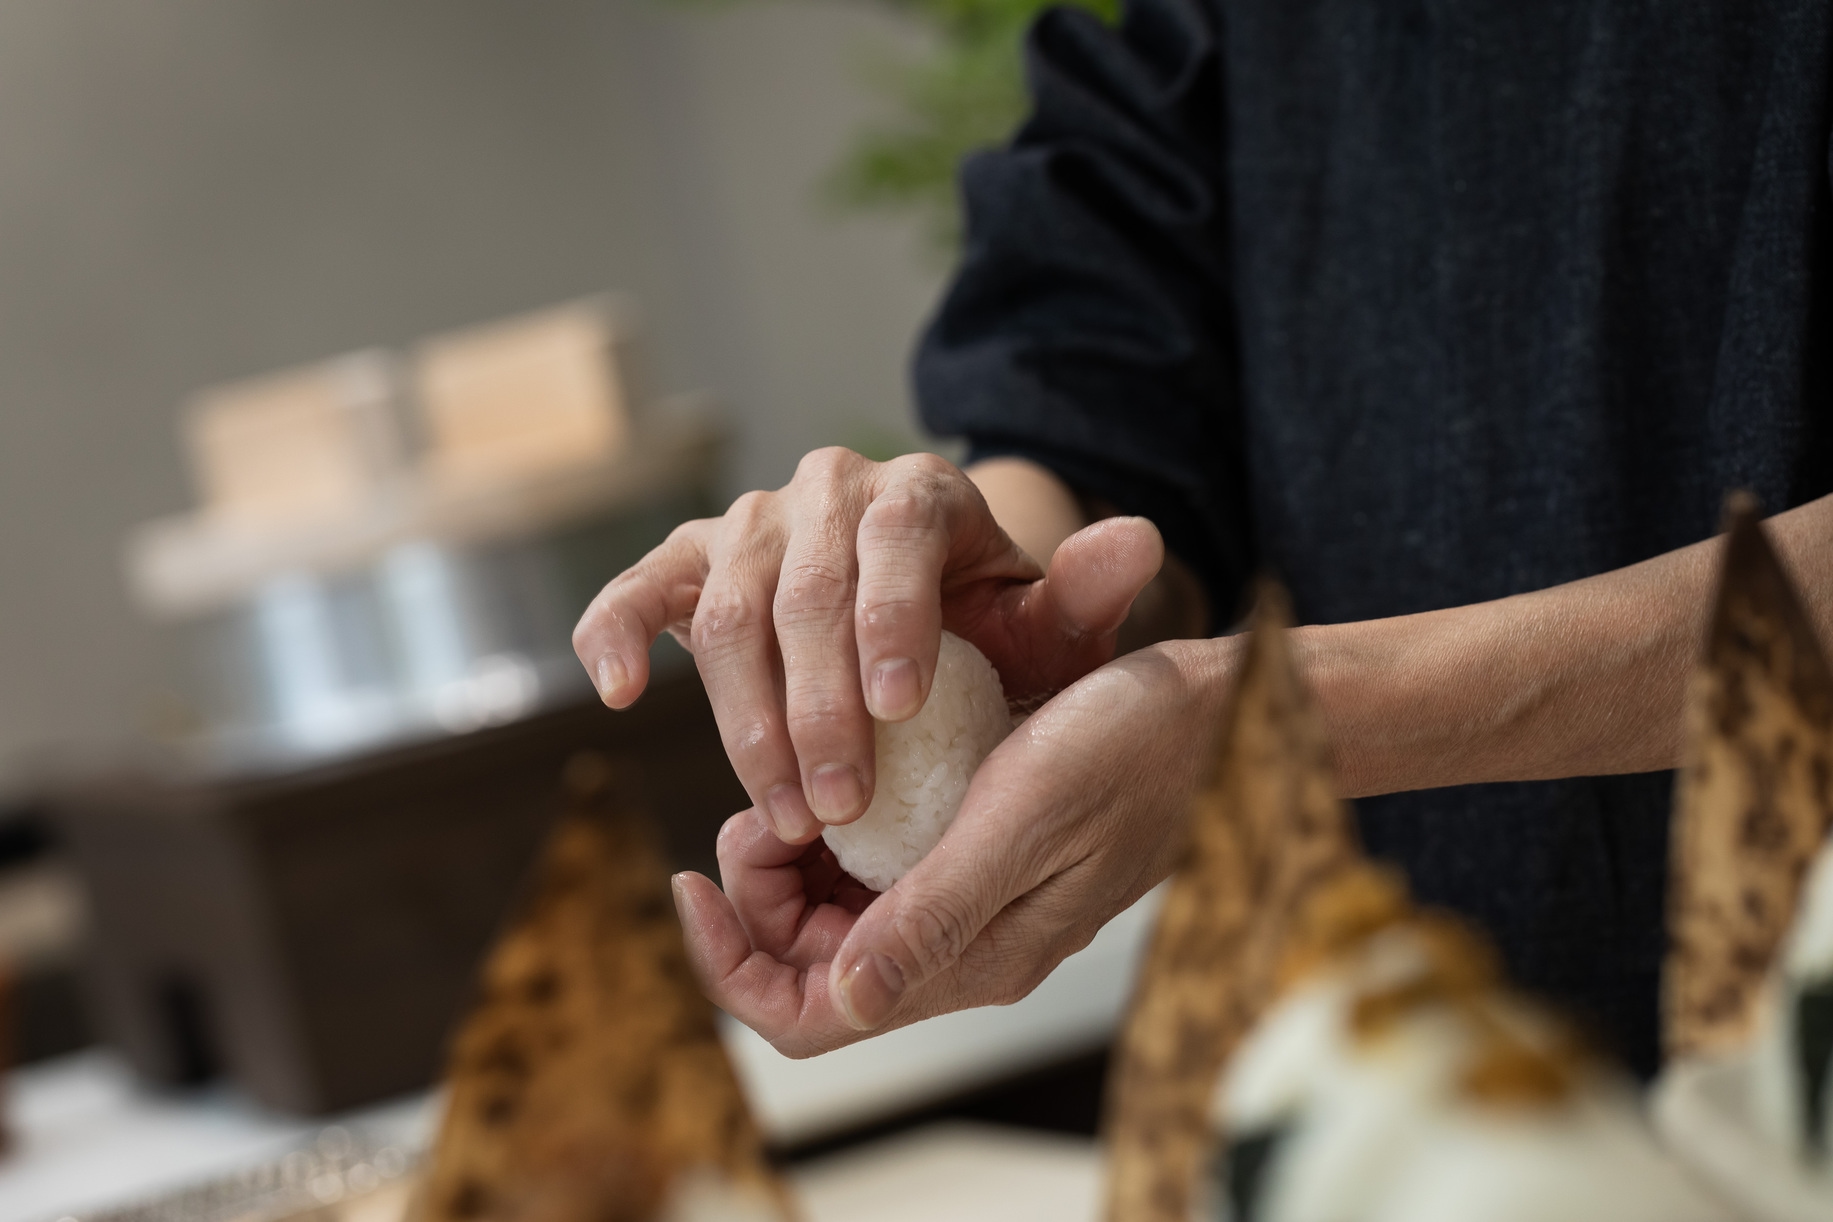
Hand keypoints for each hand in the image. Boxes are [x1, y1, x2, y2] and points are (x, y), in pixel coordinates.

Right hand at [572, 447, 1162, 842]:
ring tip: (778, 811)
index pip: (894, 537)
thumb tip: (1135, 540)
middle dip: (814, 707)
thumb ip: (1082, 596)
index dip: (888, 618)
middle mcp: (825, 491)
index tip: (895, 710)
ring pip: (724, 608)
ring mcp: (750, 523)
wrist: (927, 602)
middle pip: (801, 589)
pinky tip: (617, 694)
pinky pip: (641, 588)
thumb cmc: (989, 630)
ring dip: (742, 717)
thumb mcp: (1047, 624)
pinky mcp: (693, 561)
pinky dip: (615, 631)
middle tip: (836, 806)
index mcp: (916, 492)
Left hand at [670, 639, 1233, 1056]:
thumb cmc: (1134, 749)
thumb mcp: (1024, 816)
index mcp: (969, 959)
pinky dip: (837, 830)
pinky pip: (878, 869)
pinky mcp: (978, 856)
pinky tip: (841, 773)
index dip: (729, 964)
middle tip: (762, 809)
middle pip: (808, 967)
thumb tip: (844, 1001)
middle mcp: (962, 945)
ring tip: (795, 788)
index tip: (690, 875)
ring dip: (793, 862)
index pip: (809, 1016)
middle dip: (756, 899)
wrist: (1218, 711)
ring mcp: (970, 903)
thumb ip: (935, 912)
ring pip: (837, 916)